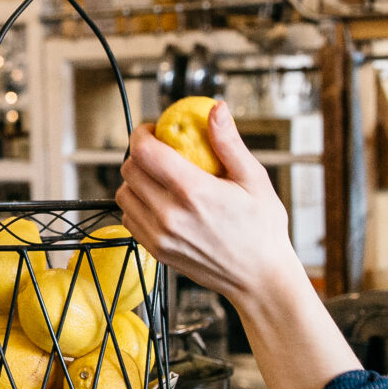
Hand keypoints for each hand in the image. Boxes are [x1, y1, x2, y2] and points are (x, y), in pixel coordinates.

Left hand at [118, 99, 362, 388]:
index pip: (144, 151)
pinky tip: (161, 201)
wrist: (260, 278)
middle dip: (141, 153)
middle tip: (160, 150)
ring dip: (136, 179)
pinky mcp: (157, 251)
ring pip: (124, 194)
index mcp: (192, 191)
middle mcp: (170, 214)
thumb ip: (228, 142)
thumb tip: (216, 110)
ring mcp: (160, 236)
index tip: (154, 129)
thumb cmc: (263, 230)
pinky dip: (138, 205)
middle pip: (130, 169)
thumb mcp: (253, 178)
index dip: (142, 133)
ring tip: (161, 177)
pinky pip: (130, 218)